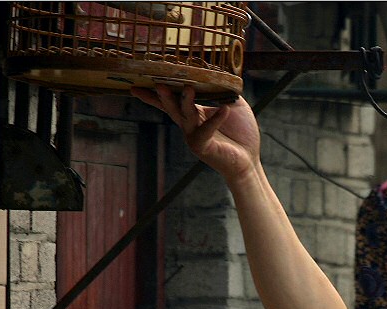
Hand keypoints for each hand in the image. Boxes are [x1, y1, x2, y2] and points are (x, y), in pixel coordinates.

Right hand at [131, 84, 260, 182]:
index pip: (172, 100)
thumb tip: (223, 70)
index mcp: (193, 113)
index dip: (154, 93)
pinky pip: (206, 130)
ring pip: (185, 116)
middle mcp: (189, 124)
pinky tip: (224, 109)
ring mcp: (194, 136)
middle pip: (172, 106)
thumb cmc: (240, 133)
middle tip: (158, 83)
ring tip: (188, 88)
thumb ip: (226, 89)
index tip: (138, 82)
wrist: (248, 160)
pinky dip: (216, 119)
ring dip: (185, 102)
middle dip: (164, 95)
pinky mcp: (204, 147)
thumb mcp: (234, 104)